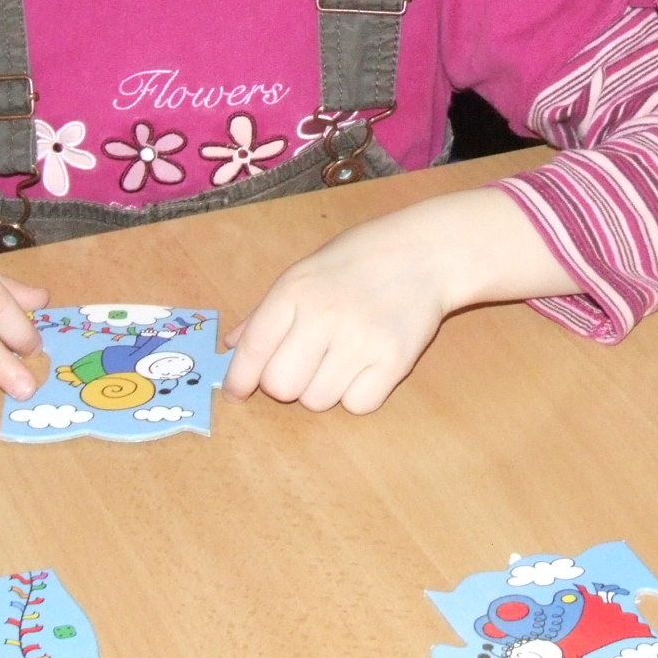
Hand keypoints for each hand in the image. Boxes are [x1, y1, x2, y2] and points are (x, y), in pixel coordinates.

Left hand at [222, 188, 577, 413]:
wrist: (426, 252)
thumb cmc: (359, 259)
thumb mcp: (304, 271)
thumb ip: (266, 312)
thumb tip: (231, 347)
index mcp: (295, 290)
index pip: (253, 350)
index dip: (239, 378)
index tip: (239, 390)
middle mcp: (324, 315)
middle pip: (281, 386)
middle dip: (286, 383)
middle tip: (304, 365)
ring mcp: (361, 340)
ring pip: (318, 401)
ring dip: (323, 389)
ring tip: (341, 359)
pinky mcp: (395, 361)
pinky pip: (357, 405)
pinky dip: (357, 395)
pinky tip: (365, 367)